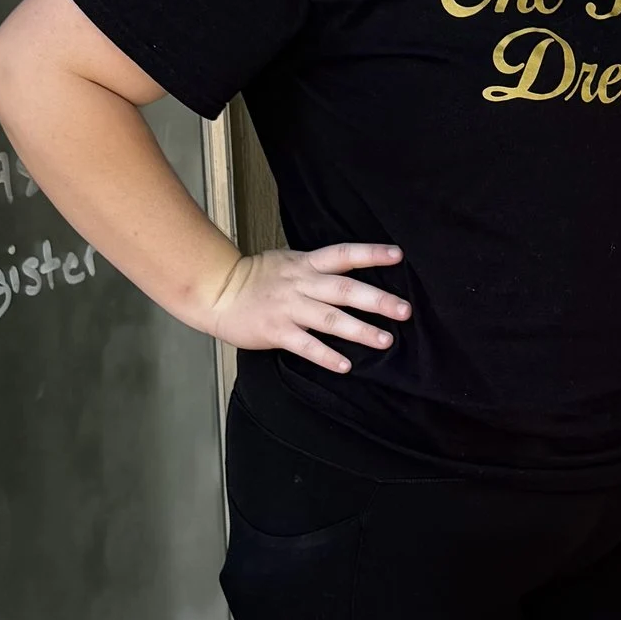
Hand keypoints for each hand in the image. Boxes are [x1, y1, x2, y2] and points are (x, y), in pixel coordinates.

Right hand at [199, 243, 410, 373]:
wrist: (216, 291)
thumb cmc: (256, 278)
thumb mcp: (288, 262)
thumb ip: (317, 267)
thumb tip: (352, 269)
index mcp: (305, 264)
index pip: (343, 255)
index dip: (370, 254)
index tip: (398, 256)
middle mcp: (300, 284)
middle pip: (343, 289)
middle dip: (377, 300)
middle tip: (404, 310)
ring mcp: (288, 308)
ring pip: (329, 319)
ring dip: (359, 330)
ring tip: (385, 340)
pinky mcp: (275, 331)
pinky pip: (305, 345)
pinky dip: (326, 355)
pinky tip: (345, 365)